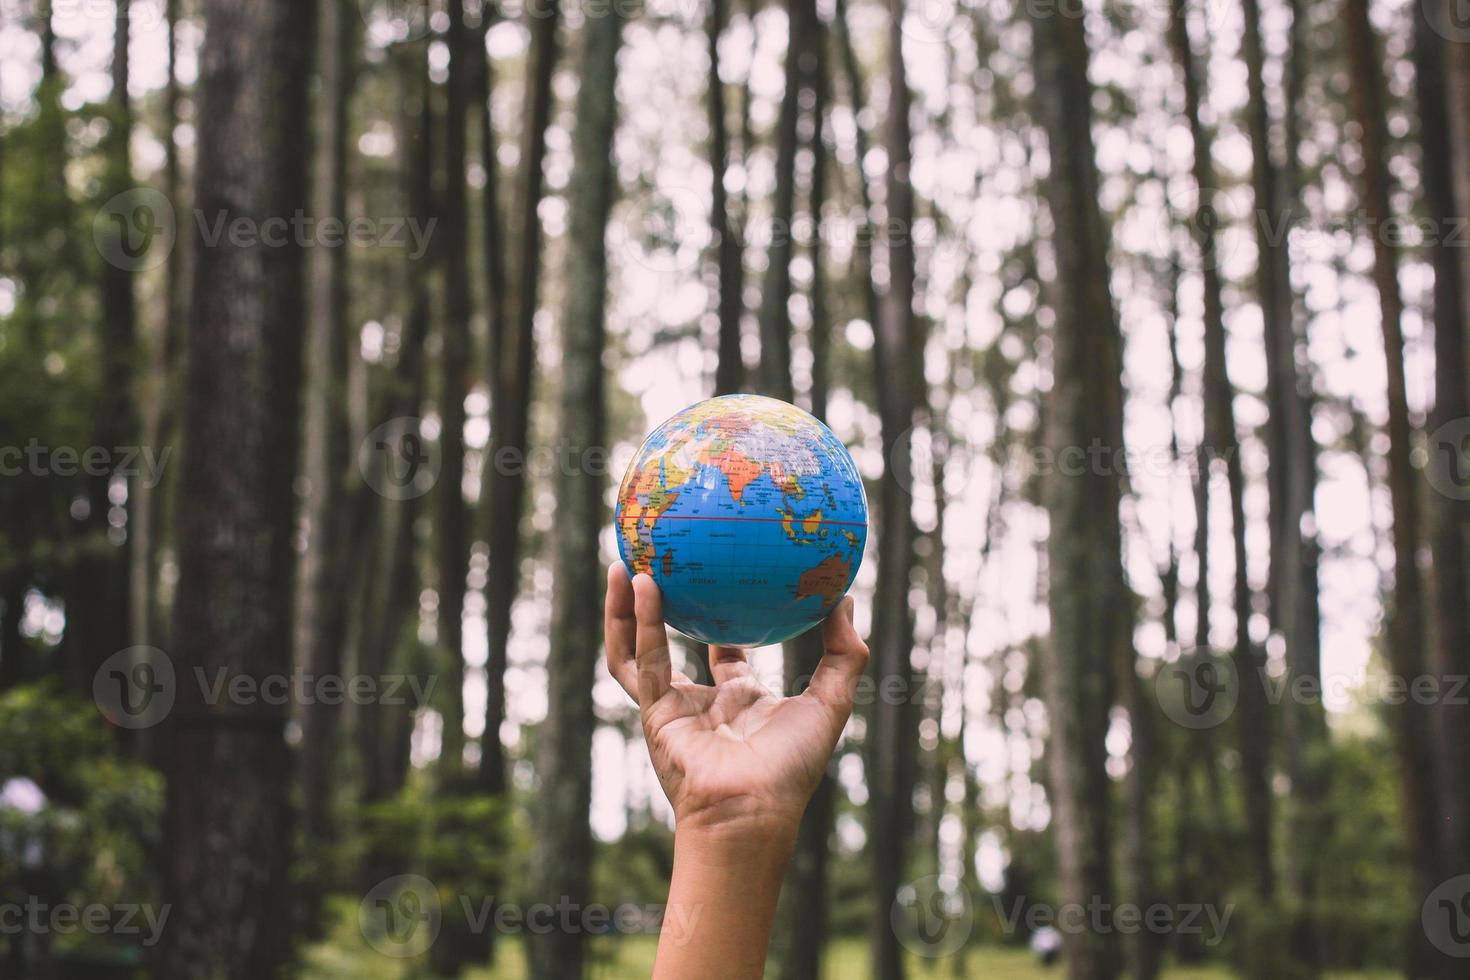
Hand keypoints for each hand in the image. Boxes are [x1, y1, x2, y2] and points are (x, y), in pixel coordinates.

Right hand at [603, 562, 869, 836]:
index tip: (729, 576)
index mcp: (742, 700)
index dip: (728, 618)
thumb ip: (843, 654)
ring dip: (628, 608)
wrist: (752, 810)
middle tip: (662, 562)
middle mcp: (703, 701)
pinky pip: (639, 659)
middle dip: (663, 608)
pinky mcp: (652, 712)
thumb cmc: (792, 767)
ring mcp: (673, 708)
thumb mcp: (830, 703)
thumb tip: (845, 600)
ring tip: (626, 562)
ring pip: (638, 648)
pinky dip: (635, 621)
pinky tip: (639, 583)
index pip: (729, 653)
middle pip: (675, 645)